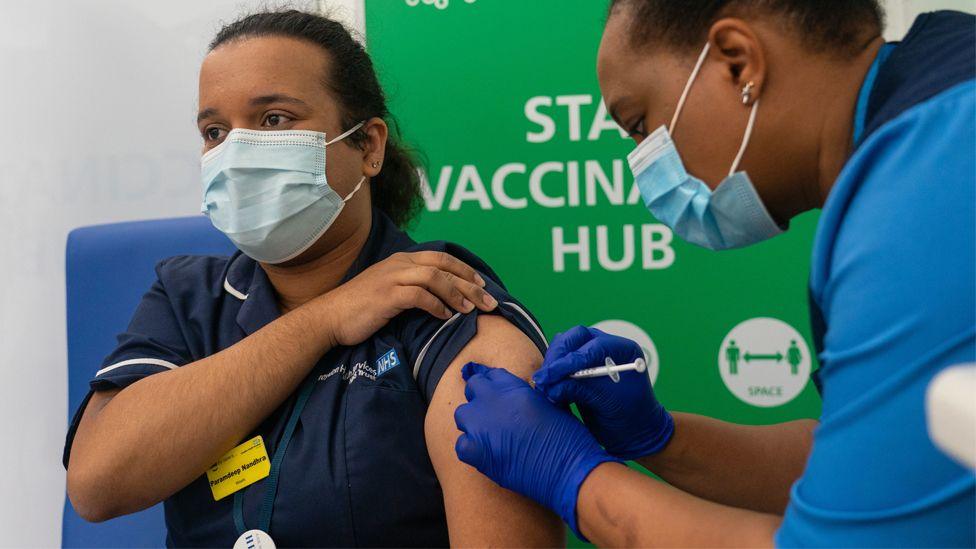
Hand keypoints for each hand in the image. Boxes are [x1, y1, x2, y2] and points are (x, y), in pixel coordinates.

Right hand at [319, 251, 496, 345]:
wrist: (330, 317)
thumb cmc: (362, 308)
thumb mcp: (390, 291)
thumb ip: (413, 288)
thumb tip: (442, 299)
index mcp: (402, 260)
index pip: (442, 258)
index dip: (465, 270)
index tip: (483, 285)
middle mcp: (399, 264)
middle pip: (444, 267)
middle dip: (470, 284)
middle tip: (489, 301)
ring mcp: (392, 278)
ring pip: (435, 278)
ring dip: (457, 294)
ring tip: (470, 310)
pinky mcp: (386, 295)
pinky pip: (419, 296)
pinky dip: (436, 305)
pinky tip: (445, 316)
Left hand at [454, 363, 615, 538]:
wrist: (568, 471)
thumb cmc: (568, 438)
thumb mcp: (550, 404)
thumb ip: (526, 396)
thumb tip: (515, 400)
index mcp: (513, 387)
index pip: (491, 375)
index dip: (493, 384)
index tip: (494, 391)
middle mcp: (493, 401)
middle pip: (472, 388)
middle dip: (480, 397)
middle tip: (492, 412)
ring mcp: (481, 426)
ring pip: (462, 415)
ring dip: (473, 421)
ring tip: (489, 434)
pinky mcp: (476, 452)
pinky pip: (461, 445)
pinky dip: (470, 449)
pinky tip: (486, 454)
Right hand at [533, 326, 673, 459]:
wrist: (633, 432)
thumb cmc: (630, 418)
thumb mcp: (607, 404)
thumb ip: (580, 391)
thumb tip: (551, 387)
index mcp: (623, 351)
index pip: (593, 346)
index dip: (571, 360)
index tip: (552, 376)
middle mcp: (607, 347)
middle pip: (575, 338)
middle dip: (558, 357)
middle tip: (544, 379)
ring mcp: (592, 354)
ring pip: (564, 346)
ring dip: (552, 364)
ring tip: (544, 386)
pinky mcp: (580, 366)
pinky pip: (561, 360)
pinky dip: (553, 372)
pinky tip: (548, 388)